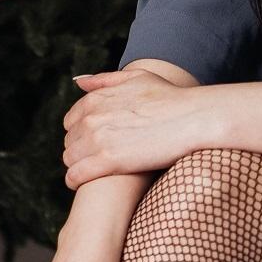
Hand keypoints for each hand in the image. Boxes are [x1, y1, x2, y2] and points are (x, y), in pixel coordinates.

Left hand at [62, 68, 212, 188]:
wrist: (192, 118)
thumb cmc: (170, 97)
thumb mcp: (136, 78)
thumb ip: (104, 80)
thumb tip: (80, 83)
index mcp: (96, 99)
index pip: (71, 121)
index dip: (80, 132)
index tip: (91, 141)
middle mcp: (92, 118)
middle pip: (70, 140)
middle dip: (79, 149)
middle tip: (93, 159)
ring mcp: (98, 139)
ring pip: (70, 159)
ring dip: (76, 165)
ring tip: (90, 172)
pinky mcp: (108, 161)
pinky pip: (76, 175)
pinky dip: (74, 180)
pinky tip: (79, 184)